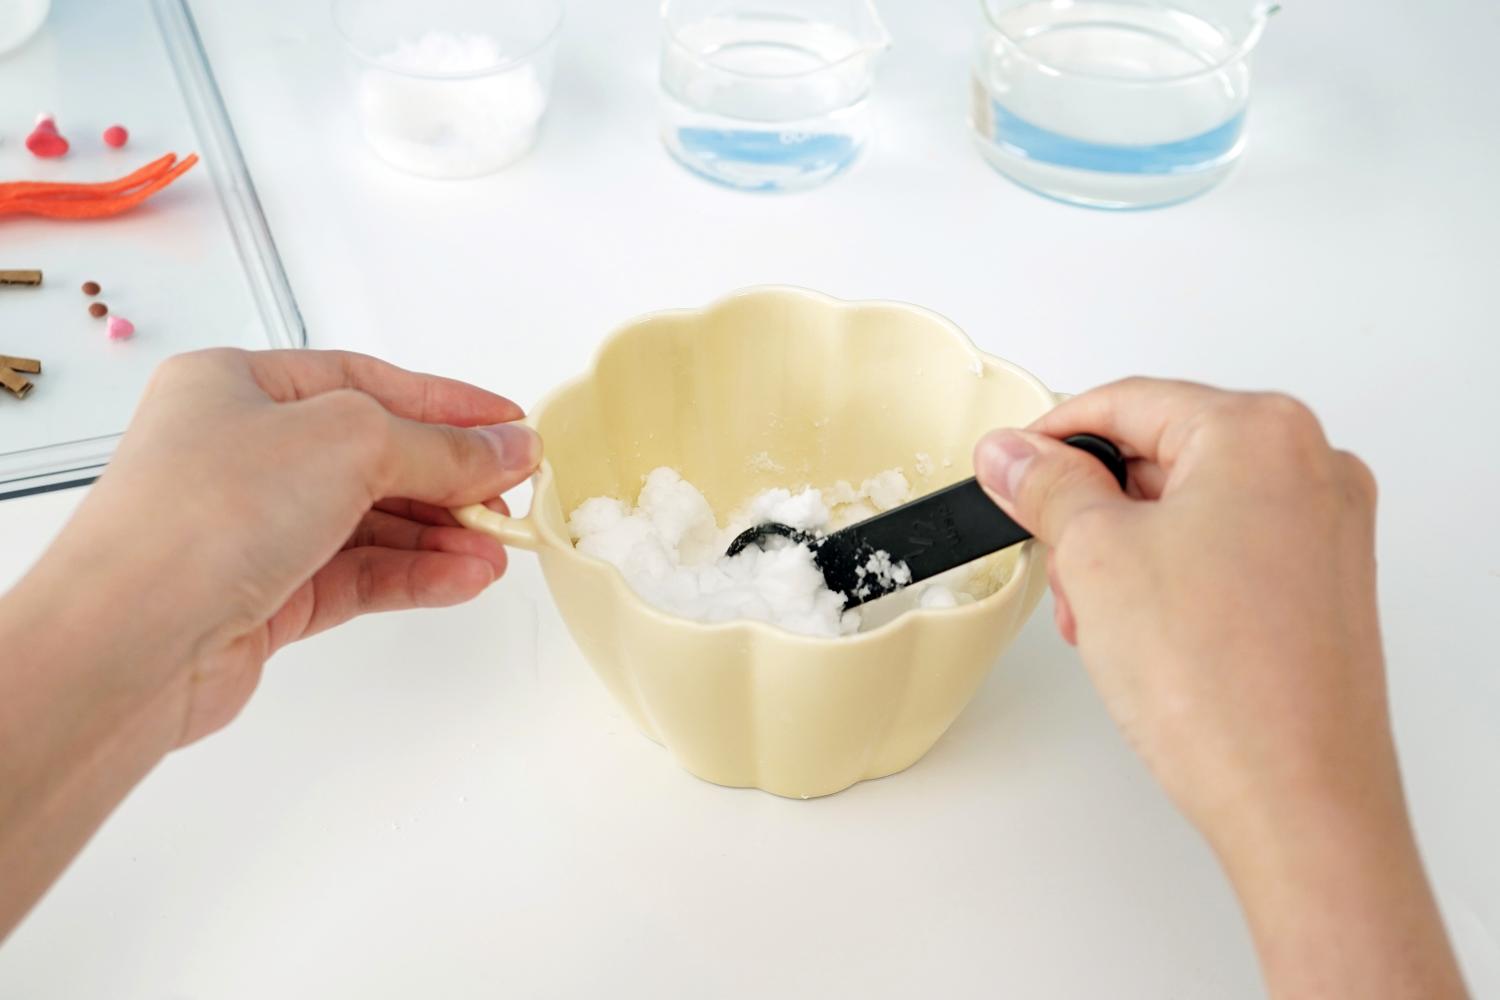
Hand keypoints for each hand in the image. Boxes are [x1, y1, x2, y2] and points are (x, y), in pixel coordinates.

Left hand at [0, 349, 537, 935]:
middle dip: (451, 479)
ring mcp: (252, 527)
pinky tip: (466, 578)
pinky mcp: (266, 596)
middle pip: (375, 456)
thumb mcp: (351, 442)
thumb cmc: (212, 510)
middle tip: (518, 495)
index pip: (366, 382)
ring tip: (502, 550)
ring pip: (372, 523)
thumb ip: (442, 447)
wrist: (132, 639)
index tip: (514, 425)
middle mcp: (241, 451)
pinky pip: (359, 574)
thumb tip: (513, 446)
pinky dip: (416, 574)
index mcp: (239, 386)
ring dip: (443, 535)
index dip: (448, 404)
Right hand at [974, 378, 1464, 997]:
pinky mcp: (1322, 587)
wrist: (1296, 800)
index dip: (1051, 437)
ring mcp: (1326, 530)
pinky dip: (1172, 576)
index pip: (1128, 401)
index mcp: (1264, 433)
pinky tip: (1142, 633)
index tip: (1007, 467)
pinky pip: (1226, 551)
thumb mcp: (1096, 557)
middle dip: (1093, 508)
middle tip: (1055, 557)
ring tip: (1099, 616)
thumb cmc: (1225, 686)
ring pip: (1191, 506)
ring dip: (1127, 549)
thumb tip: (1013, 454)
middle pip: (1163, 452)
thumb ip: (1046, 486)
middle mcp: (1312, 469)